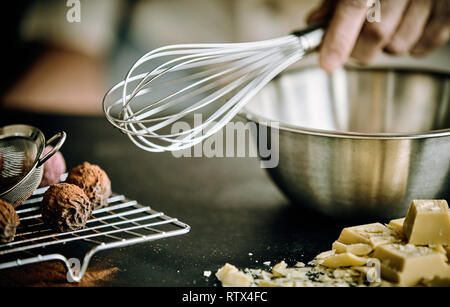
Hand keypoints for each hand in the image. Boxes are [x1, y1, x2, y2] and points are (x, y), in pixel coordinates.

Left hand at [307, 0, 449, 71]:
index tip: (328, 63)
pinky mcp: (449, 13)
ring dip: (385, 45)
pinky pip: (422, 47)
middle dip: (358, 48)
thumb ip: (335, 1)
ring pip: (397, 46)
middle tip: (355, 40)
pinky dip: (411, 45)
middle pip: (375, 36)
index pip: (354, 7)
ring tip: (388, 23)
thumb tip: (316, 23)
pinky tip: (407, 26)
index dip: (339, 39)